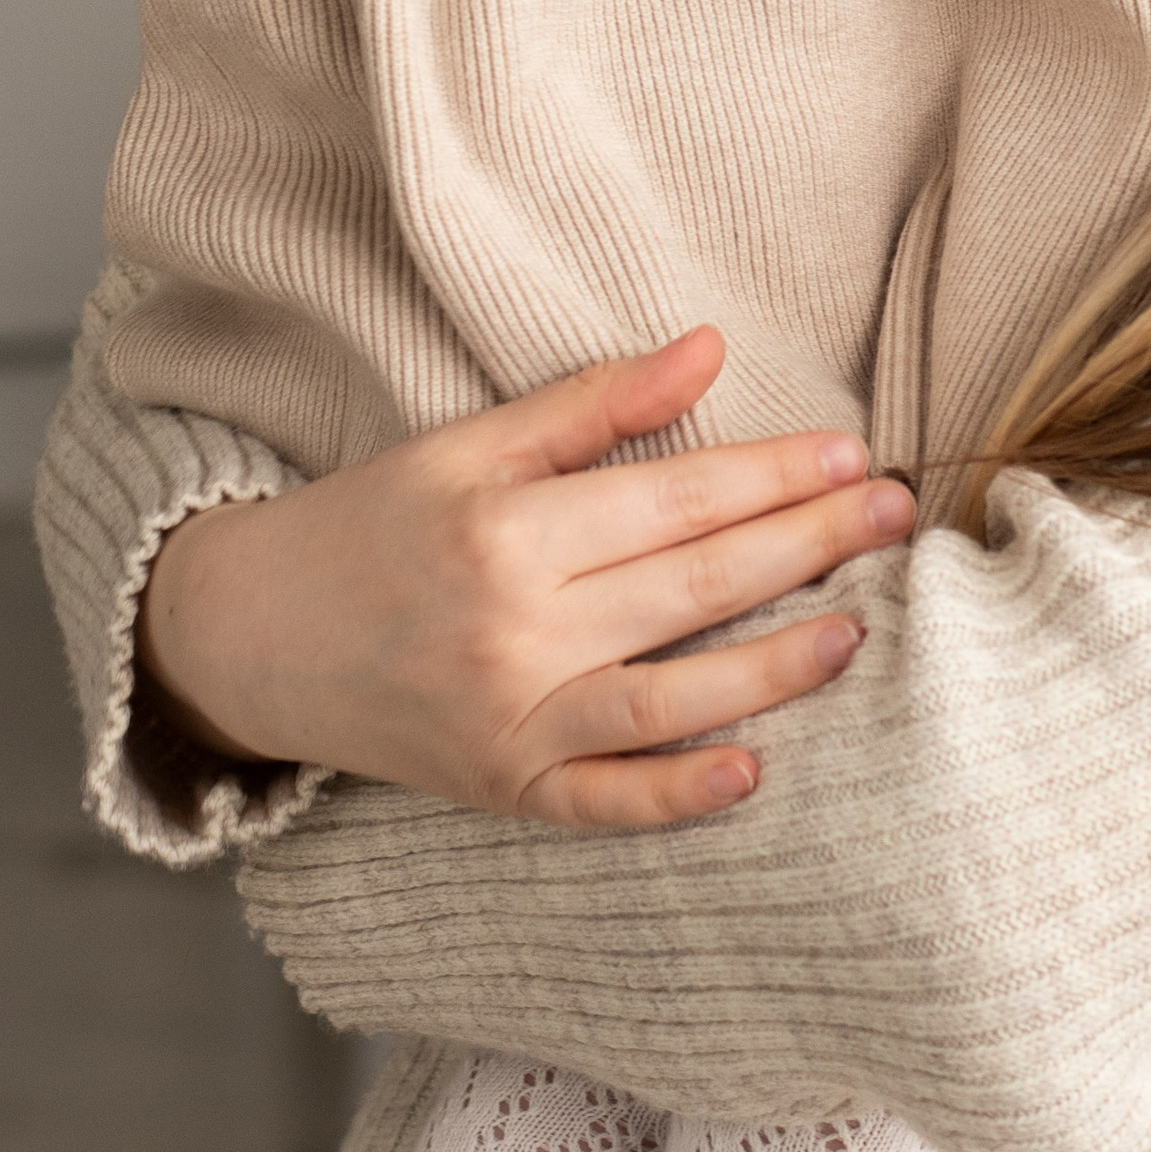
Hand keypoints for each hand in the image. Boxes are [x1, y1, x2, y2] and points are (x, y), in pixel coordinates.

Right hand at [137, 326, 914, 831]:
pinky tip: (757, 771)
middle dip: (804, 547)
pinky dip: (681, 795)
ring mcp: (511, 724)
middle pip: (692, 588)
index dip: (773, 475)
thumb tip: (709, 348)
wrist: (254, 636)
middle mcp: (516, 633)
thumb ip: (593, 404)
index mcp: (508, 533)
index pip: (675, 499)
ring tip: (857, 629)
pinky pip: (606, 803)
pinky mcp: (504, 792)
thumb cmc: (372, 524)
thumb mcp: (468, 446)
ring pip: (672, 700)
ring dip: (775, 667)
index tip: (852, 455)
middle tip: (895, 515)